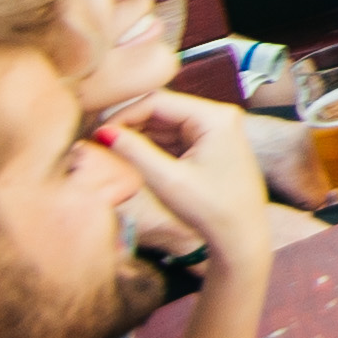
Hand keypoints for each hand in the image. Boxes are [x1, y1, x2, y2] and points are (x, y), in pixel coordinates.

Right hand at [104, 91, 284, 273]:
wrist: (241, 236)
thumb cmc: (210, 209)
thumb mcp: (166, 180)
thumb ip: (134, 152)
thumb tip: (102, 132)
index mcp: (215, 117)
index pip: (158, 101)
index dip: (124, 115)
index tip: (96, 133)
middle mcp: (218, 116)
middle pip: (162, 110)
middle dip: (130, 125)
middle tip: (98, 142)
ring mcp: (216, 130)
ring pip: (166, 124)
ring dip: (138, 136)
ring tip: (109, 151)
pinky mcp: (210, 145)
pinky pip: (174, 138)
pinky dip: (152, 147)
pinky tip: (130, 157)